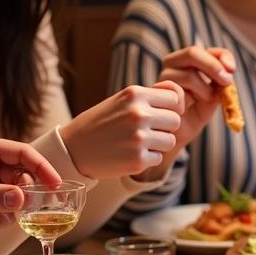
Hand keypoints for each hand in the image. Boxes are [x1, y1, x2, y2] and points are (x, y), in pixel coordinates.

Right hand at [61, 82, 183, 178]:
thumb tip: (181, 94)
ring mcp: (138, 138)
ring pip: (170, 141)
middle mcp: (138, 114)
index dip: (171, 108)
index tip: (160, 114)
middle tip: (148, 131)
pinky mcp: (137, 160)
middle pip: (176, 121)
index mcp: (135, 94)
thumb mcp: (123, 100)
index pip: (175, 99)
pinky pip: (158, 157)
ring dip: (158, 144)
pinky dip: (148, 158)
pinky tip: (130, 154)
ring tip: (137, 142)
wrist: (74, 148)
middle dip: (165, 127)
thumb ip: (151, 96)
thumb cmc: (102, 122)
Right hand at [157, 45, 233, 151]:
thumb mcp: (215, 94)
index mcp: (186, 60)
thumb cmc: (196, 112)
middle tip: (227, 81)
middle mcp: (172, 64)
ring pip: (189, 75)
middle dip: (213, 66)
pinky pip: (178, 94)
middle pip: (193, 53)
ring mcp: (162, 77)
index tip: (232, 70)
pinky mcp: (156, 93)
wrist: (178, 134)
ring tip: (205, 102)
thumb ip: (221, 82)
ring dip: (205, 91)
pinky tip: (186, 110)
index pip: (206, 49)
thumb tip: (228, 72)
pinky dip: (189, 103)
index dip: (221, 56)